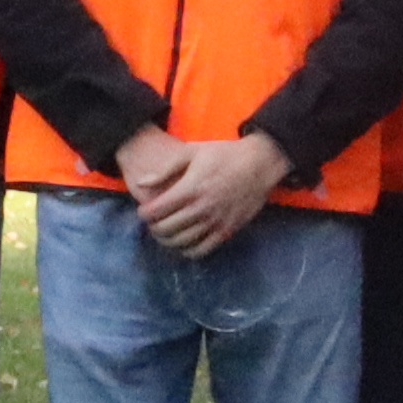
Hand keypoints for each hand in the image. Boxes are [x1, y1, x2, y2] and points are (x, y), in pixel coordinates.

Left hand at [135, 129, 292, 257]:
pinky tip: (184, 243)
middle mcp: (201, 208)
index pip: (157, 210)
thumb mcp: (192, 152)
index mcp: (190, 188)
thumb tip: (142, 184)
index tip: (144, 211)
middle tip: (153, 222)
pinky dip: (188, 250)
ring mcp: (215, 221)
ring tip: (165, 233)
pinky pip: (202, 250)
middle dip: (153, 227)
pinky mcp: (227, 230)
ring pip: (181, 242)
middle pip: (166, 228)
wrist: (260, 163)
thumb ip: (165, 169)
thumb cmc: (224, 154)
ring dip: (167, 241)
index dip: (144, 213)